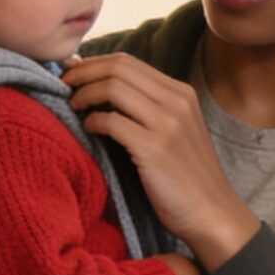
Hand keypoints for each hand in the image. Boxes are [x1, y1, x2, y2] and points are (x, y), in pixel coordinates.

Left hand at [62, 54, 258, 266]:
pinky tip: (88, 129)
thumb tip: (102, 86)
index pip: (128, 62)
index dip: (94, 63)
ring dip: (84, 94)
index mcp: (181, 93)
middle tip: (63, 85)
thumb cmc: (185, 176)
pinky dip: (93, 121)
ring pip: (113, 87)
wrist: (211, 212)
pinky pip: (112, 121)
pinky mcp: (154, 148)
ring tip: (73, 107)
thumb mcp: (175, 130)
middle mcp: (177, 101)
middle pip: (118, 67)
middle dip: (83, 72)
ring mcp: (167, 123)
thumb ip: (148, 107)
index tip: (73, 73)